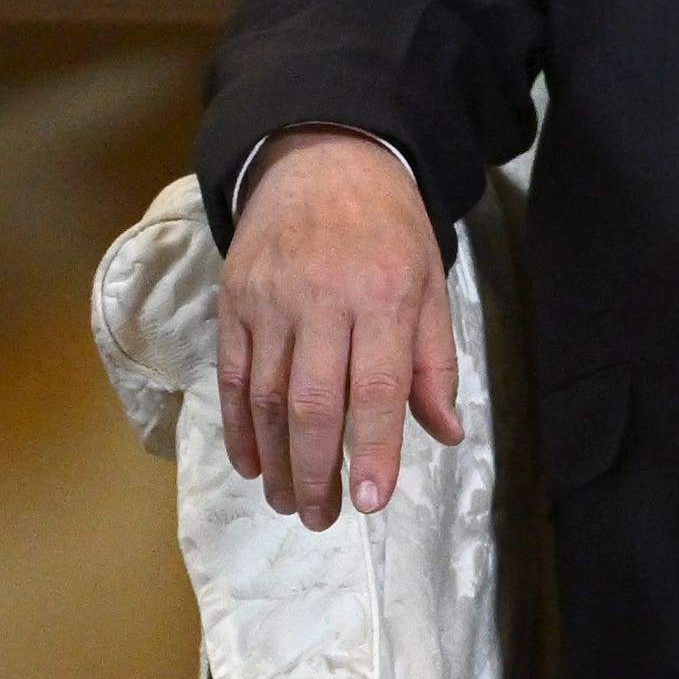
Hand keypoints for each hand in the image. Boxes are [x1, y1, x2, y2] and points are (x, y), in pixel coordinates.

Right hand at [212, 130, 462, 527]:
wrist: (322, 159)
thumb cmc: (390, 228)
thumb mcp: (431, 282)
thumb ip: (435, 361)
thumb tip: (447, 432)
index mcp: (384, 298)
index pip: (377, 389)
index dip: (372, 451)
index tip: (369, 503)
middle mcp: (322, 302)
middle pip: (313, 402)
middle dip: (318, 469)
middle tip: (323, 519)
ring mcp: (270, 302)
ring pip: (265, 396)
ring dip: (276, 458)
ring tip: (291, 503)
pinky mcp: (234, 301)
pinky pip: (231, 375)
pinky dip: (238, 426)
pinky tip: (252, 463)